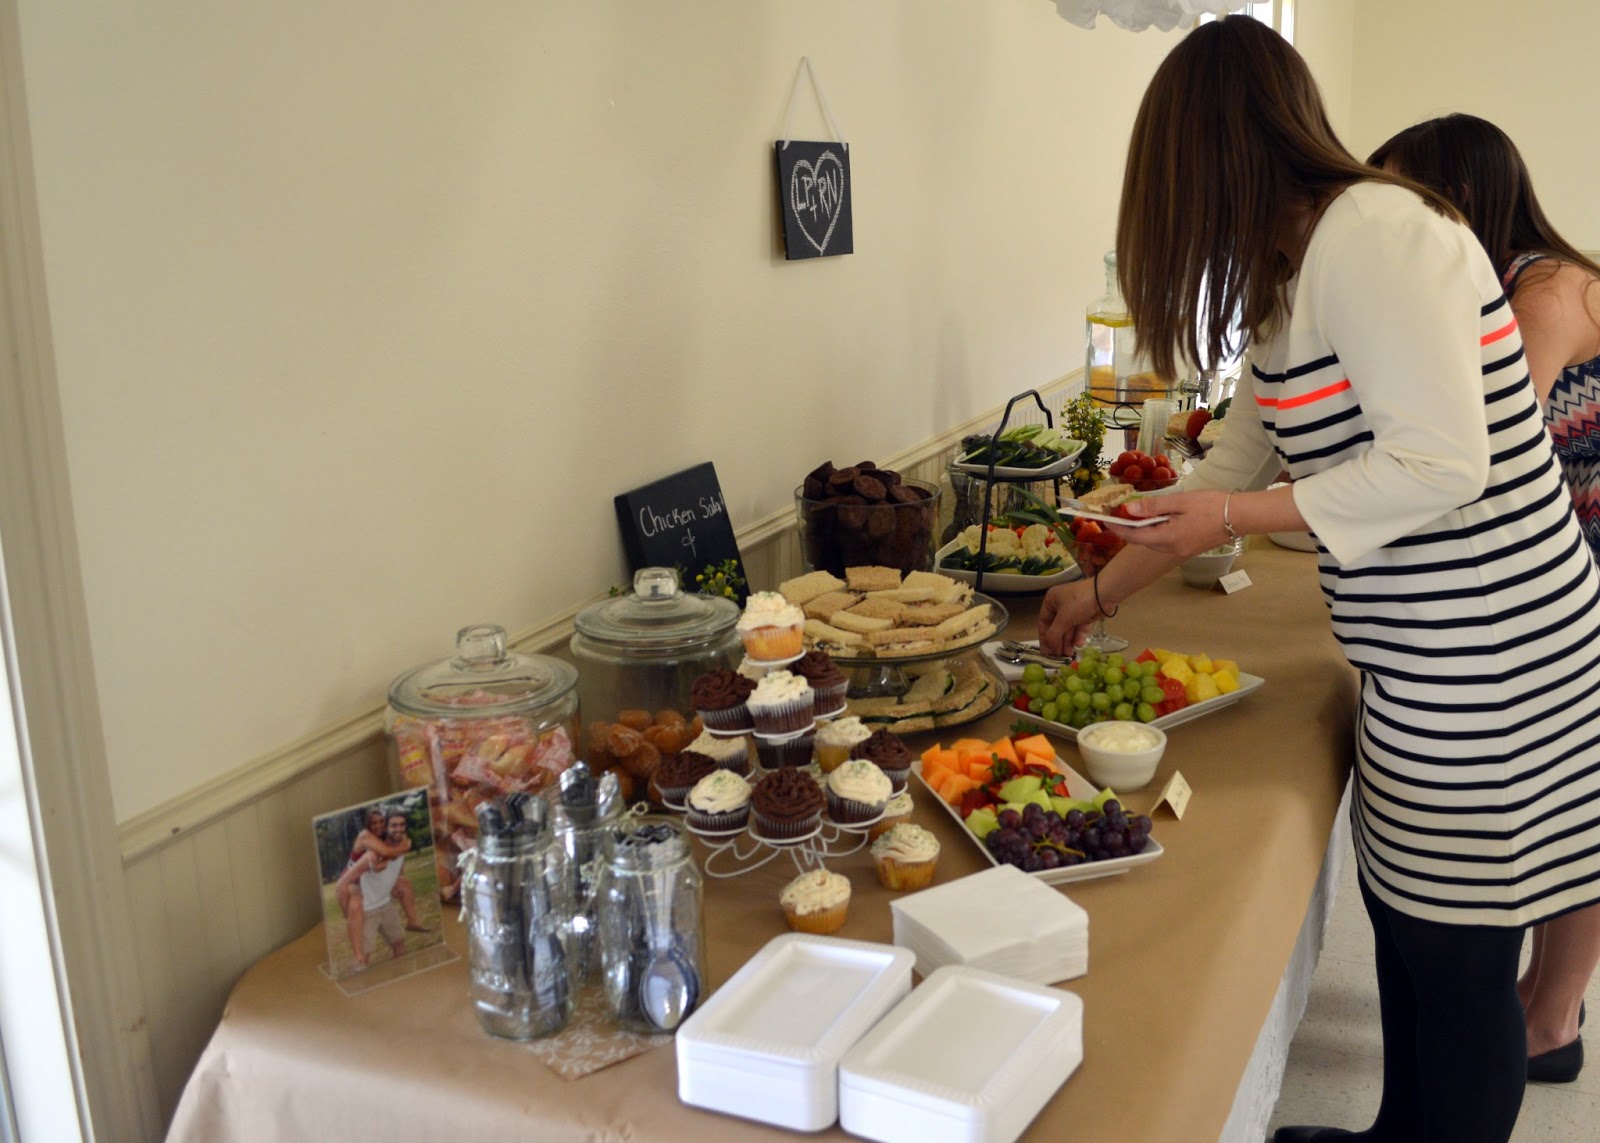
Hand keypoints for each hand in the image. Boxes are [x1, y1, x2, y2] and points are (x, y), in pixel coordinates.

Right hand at [1038, 580, 1099, 655]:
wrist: (1105, 594)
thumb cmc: (1078, 602)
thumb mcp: (1063, 618)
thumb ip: (1053, 634)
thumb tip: (1047, 648)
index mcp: (1051, 601)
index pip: (1044, 622)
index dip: (1044, 637)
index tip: (1045, 651)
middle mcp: (1061, 605)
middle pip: (1057, 627)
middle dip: (1058, 642)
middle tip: (1059, 656)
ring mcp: (1074, 610)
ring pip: (1069, 629)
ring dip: (1068, 642)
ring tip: (1069, 654)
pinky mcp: (1086, 615)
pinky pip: (1080, 628)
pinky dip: (1079, 636)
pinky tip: (1079, 644)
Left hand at [1107, 489, 1232, 556]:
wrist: (1240, 516)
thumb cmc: (1211, 505)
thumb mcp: (1180, 502)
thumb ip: (1153, 507)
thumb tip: (1128, 510)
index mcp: (1169, 538)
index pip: (1134, 536)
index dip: (1118, 528)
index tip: (1106, 520)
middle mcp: (1173, 549)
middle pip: (1143, 541)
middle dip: (1129, 529)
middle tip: (1119, 514)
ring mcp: (1182, 550)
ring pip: (1154, 542)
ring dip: (1143, 530)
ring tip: (1136, 515)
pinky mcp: (1189, 548)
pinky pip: (1166, 542)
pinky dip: (1156, 531)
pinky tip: (1157, 520)